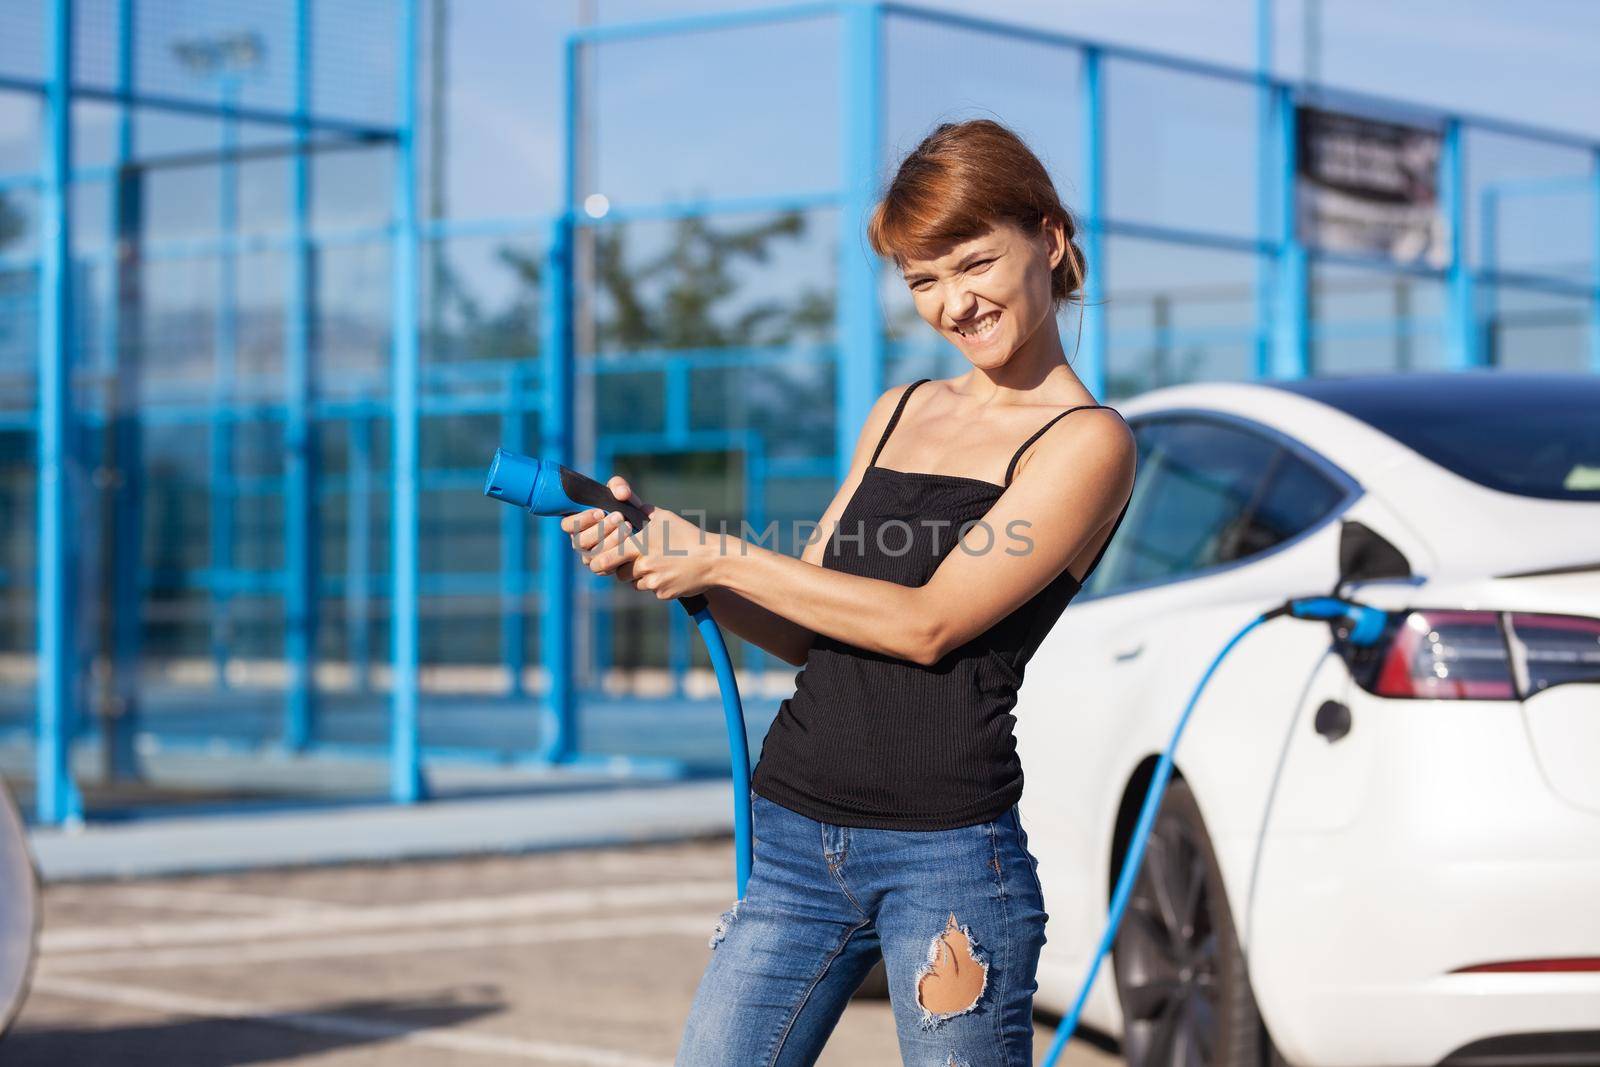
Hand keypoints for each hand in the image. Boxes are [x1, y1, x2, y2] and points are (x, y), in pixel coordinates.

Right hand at [559, 475, 643, 582]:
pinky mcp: (605, 568)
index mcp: (578, 523)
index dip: (580, 520)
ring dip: (610, 540)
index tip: (599, 512)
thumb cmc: (624, 507)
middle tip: (618, 517)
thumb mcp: (621, 492)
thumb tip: (621, 493)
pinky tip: (632, 542)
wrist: (643, 527)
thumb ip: (618, 486)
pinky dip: (619, 554)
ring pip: (592, 555)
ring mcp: (591, 557)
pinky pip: (606, 567)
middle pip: (580, 542)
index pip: (567, 525)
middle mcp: (581, 541)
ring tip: (628, 527)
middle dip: (599, 529)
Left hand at [582, 495, 722, 601]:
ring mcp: (652, 582)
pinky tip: (670, 572)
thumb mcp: (664, 517)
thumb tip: (625, 499)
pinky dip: (657, 583)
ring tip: (658, 563)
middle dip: (621, 568)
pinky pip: (651, 590)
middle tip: (632, 561)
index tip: (600, 560)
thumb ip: (641, 510)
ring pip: (634, 582)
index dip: (600, 560)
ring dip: (640, 576)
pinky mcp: (662, 594)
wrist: (712, 559)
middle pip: (618, 573)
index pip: (606, 558)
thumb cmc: (687, 535)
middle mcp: (642, 565)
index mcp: (638, 545)